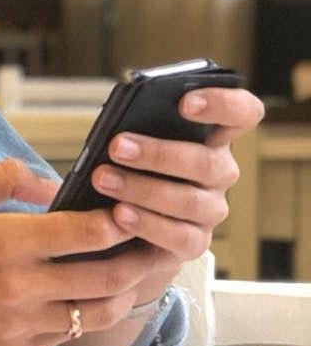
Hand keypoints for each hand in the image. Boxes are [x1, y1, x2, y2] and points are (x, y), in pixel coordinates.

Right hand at [0, 159, 171, 345]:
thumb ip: (3, 178)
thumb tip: (50, 182)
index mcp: (4, 242)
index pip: (82, 233)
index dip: (115, 221)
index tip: (127, 210)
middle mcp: (19, 287)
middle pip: (104, 277)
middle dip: (138, 259)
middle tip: (153, 244)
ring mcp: (19, 323)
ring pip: (95, 312)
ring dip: (122, 293)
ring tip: (133, 274)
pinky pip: (66, 333)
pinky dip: (84, 314)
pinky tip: (89, 297)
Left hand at [91, 87, 264, 276]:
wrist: (115, 214)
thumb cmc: (127, 161)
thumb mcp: (130, 137)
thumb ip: (133, 127)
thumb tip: (117, 131)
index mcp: (211, 135)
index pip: (241, 113)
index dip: (222, 104)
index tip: (185, 102)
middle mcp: (218, 173)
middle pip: (206, 162)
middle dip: (158, 154)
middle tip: (116, 146)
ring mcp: (210, 210)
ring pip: (190, 201)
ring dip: (143, 190)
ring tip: (103, 180)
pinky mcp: (194, 243)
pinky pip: (178, 238)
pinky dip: (145, 225)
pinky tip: (117, 215)